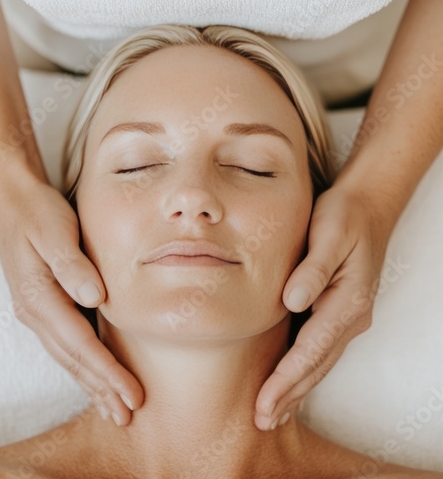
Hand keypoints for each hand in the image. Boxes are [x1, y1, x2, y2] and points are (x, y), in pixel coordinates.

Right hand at [0, 171, 143, 424]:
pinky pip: (65, 345)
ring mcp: (38, 311)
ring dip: (91, 384)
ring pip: (68, 358)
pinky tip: (93, 375)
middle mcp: (36, 312)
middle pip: (74, 360)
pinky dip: (82, 365)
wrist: (14, 201)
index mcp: (39, 297)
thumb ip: (73, 266)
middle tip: (127, 415)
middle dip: (102, 389)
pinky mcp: (45, 306)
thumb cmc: (38, 213)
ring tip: (112, 408)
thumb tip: (94, 299)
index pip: (80, 345)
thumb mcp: (56, 231)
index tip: (132, 396)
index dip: (108, 372)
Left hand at [254, 186, 389, 429]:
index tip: (265, 403)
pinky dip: (304, 372)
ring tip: (273, 415)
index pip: (311, 350)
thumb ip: (314, 269)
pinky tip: (293, 385)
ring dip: (296, 390)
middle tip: (262, 421)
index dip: (286, 379)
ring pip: (319, 363)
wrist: (367, 208)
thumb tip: (293, 301)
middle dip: (289, 395)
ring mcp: (347, 318)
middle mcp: (351, 317)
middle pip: (315, 365)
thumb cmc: (345, 217)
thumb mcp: (329, 234)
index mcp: (348, 301)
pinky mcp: (338, 313)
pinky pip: (320, 351)